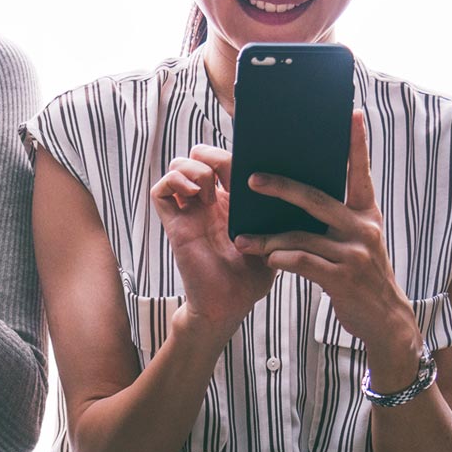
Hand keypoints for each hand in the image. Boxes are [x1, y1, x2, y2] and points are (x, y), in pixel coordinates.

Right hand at [151, 144, 273, 331]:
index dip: (230, 148)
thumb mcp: (275, 233)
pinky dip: (174, 183)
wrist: (231, 304)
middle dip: (211, 154)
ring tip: (210, 192)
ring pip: (177, 166)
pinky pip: (160, 191)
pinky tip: (195, 196)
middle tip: (227, 173)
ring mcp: (189, 211)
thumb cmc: (253, 275)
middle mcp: (208, 201)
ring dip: (195, 170)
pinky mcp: (174, 224)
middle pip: (197, 155)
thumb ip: (278, 208)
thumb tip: (291, 178)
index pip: (223, 157)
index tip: (248, 149)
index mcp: (232, 199)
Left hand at [233, 111, 422, 381]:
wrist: (383, 319)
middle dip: (281, 187)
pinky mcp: (342, 277)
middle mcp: (363, 227)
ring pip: (300, 235)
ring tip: (241, 239)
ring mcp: (354, 252)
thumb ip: (333, 219)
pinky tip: (265, 260)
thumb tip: (294, 194)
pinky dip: (279, 259)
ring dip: (267, 238)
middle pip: (316, 198)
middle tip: (250, 178)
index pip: (360, 172)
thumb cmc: (358, 275)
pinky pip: (301, 262)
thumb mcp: (355, 242)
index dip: (356, 144)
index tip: (351, 114)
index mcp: (366, 213)